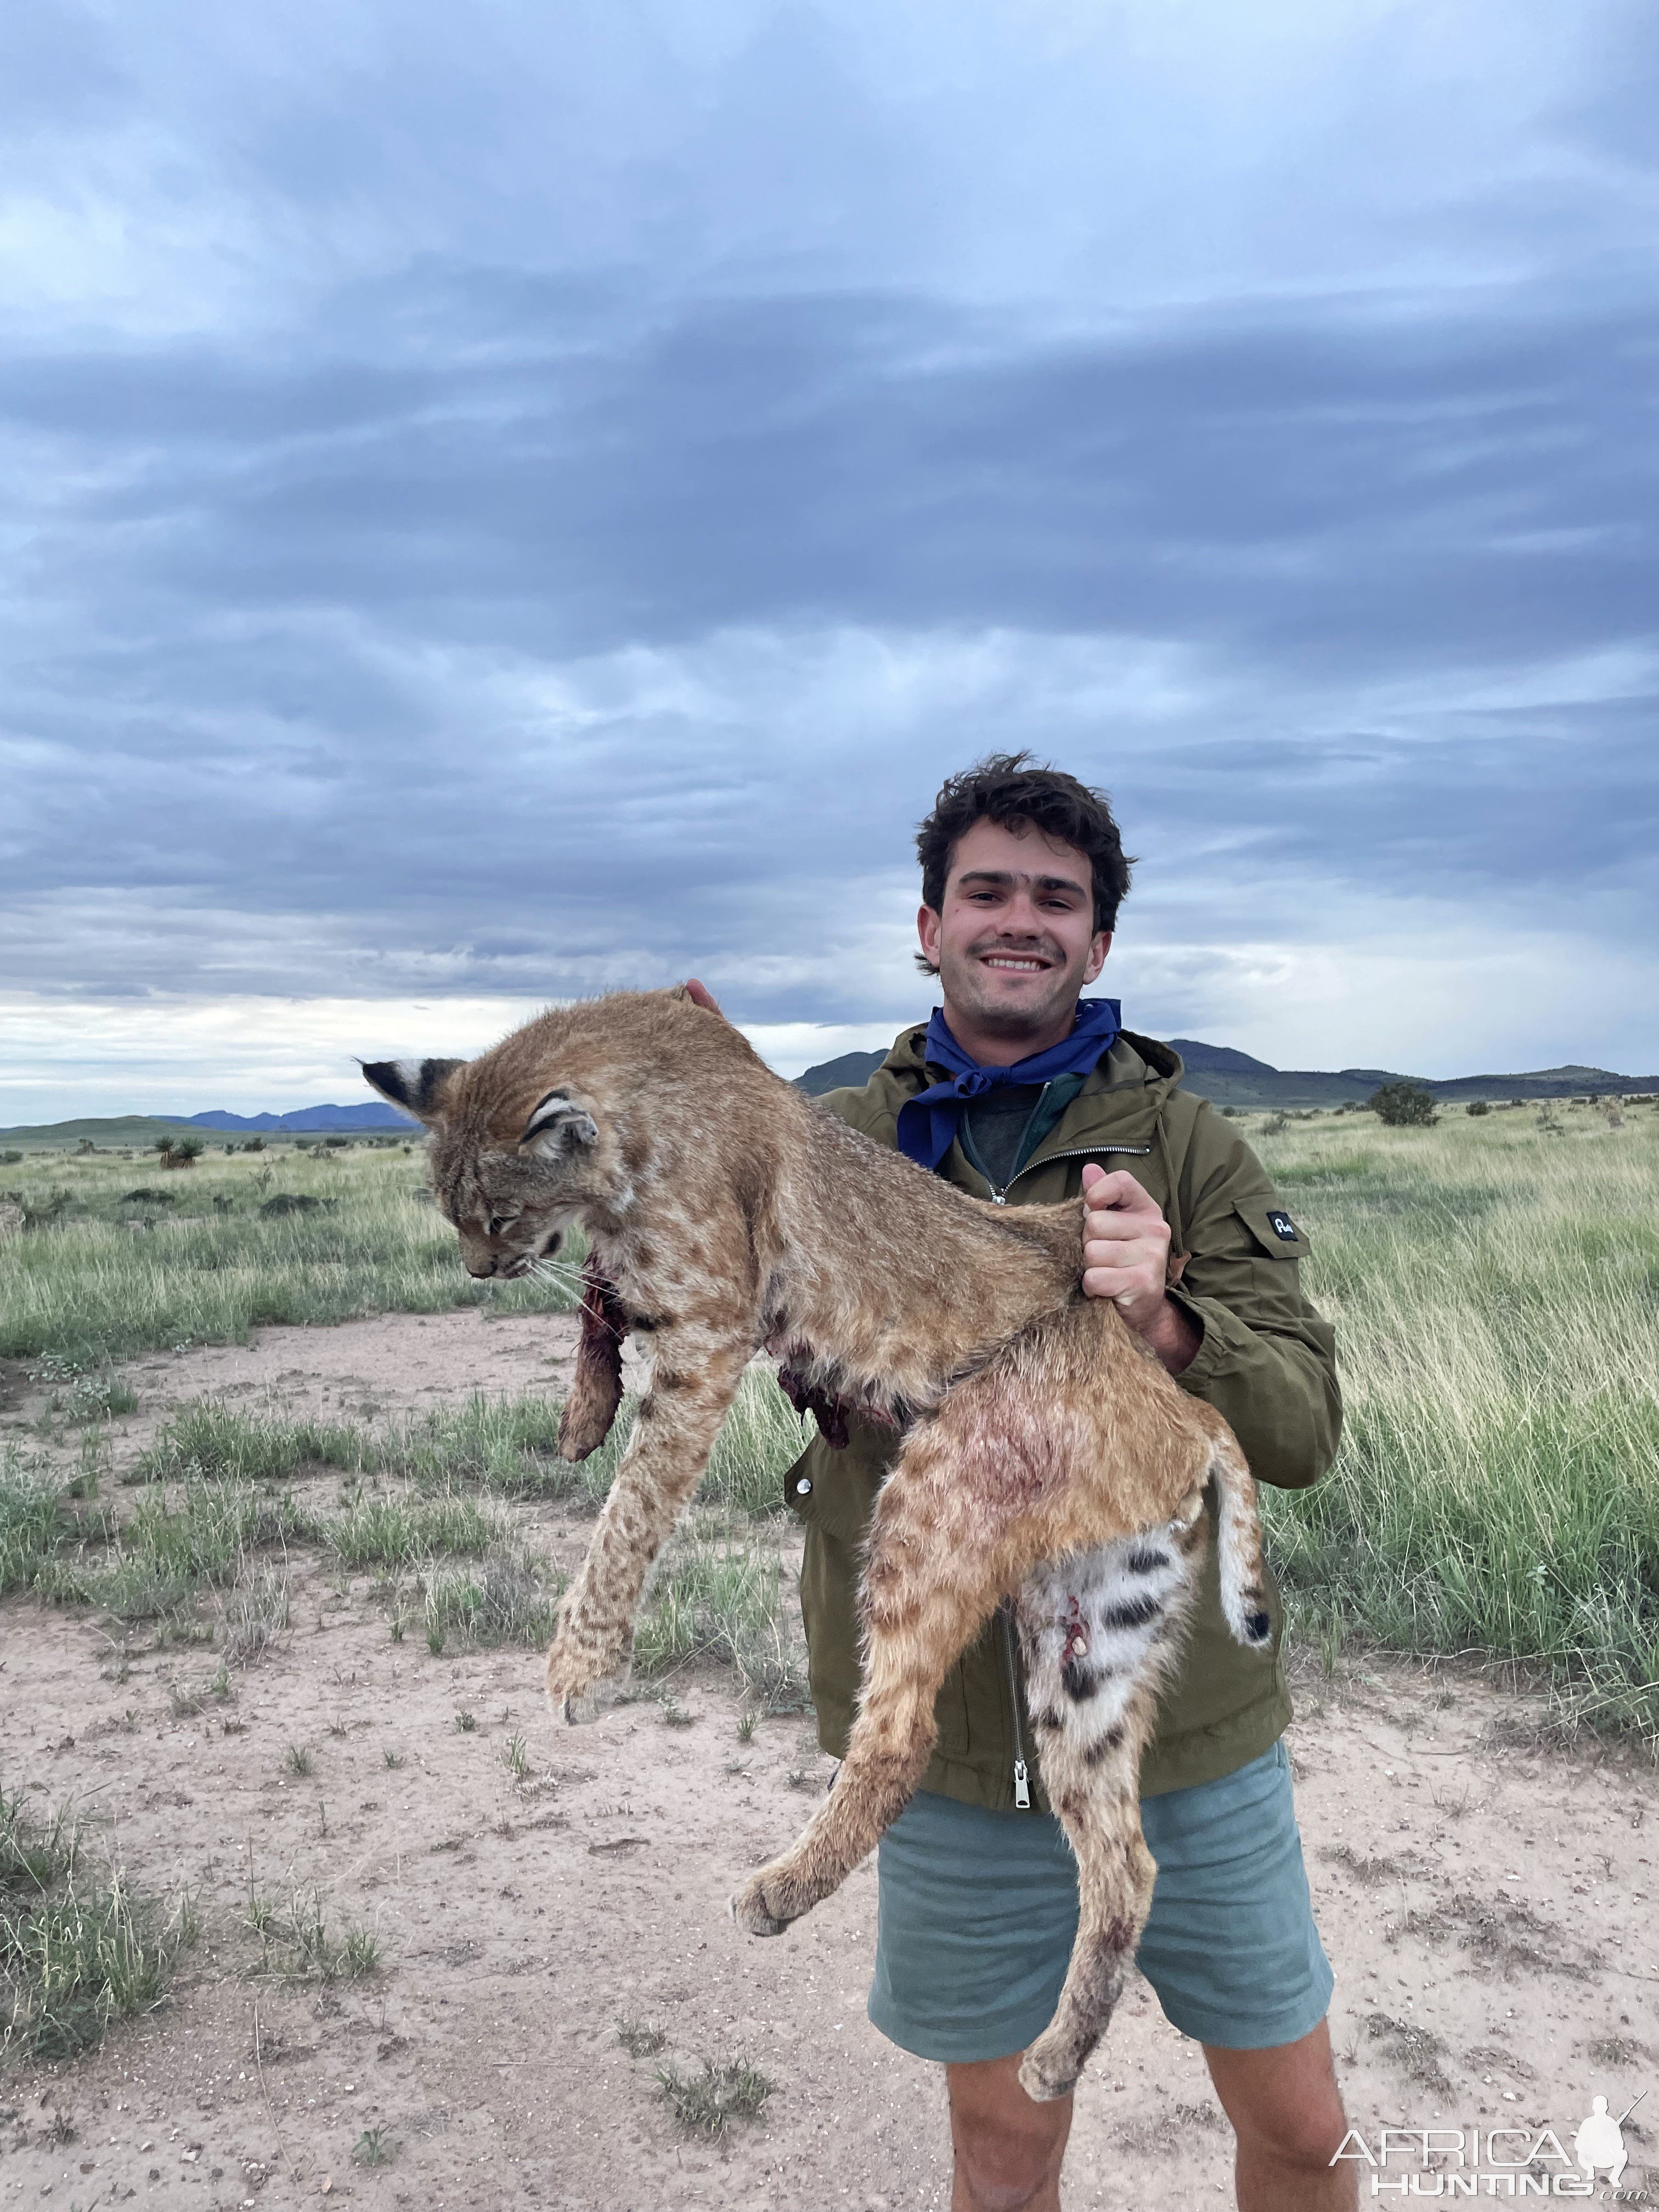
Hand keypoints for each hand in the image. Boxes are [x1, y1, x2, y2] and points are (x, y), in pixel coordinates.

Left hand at [1080, 1163, 1198, 1374]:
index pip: (1119, 1181)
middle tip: (1103, 1258)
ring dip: (1089, 1267)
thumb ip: (1100, 1198)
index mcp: (1147, 1209)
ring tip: (1105, 1274)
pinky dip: (1092, 1287)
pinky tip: (1106, 1290)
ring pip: (1091, 1252)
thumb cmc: (1120, 1263)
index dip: (1096, 1195)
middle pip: (1094, 1223)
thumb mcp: (1113, 1227)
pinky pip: (1095, 1277)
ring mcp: (1152, 1255)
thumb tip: (1089, 1168)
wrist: (1143, 1311)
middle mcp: (1156, 1228)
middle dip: (1088, 1243)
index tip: (1094, 1211)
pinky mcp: (1143, 1282)